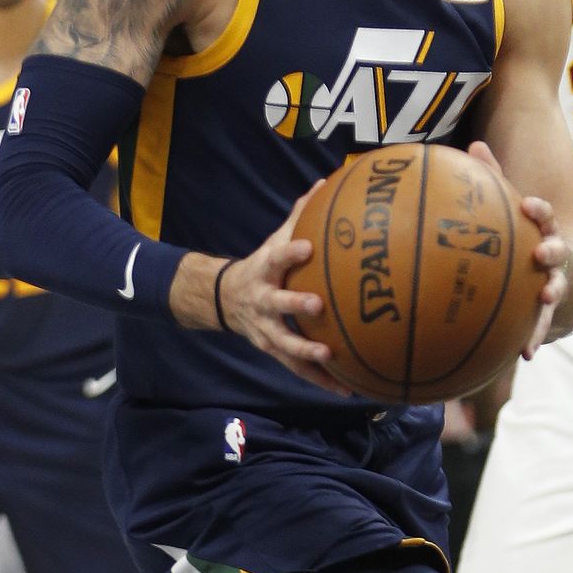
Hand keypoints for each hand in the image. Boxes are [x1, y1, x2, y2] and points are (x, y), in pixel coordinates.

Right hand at [216, 182, 351, 396]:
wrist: (224, 300)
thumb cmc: (263, 267)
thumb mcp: (273, 241)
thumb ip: (300, 216)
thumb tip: (326, 182)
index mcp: (264, 270)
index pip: (276, 258)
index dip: (290, 253)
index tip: (307, 247)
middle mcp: (262, 302)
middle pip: (276, 305)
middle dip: (295, 306)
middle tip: (317, 306)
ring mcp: (265, 330)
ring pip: (284, 344)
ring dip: (305, 353)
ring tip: (329, 356)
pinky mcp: (273, 351)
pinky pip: (298, 369)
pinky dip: (322, 380)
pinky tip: (348, 390)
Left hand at [466, 140, 565, 358]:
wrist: (550, 272)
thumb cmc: (520, 234)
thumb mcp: (509, 207)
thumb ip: (494, 177)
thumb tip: (472, 144)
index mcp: (541, 229)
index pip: (541, 215)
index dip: (538, 210)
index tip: (528, 205)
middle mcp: (553, 256)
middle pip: (555, 252)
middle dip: (551, 252)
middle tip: (541, 253)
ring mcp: (553, 284)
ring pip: (554, 289)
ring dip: (550, 294)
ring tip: (544, 299)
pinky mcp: (545, 312)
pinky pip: (541, 325)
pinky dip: (535, 336)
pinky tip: (525, 352)